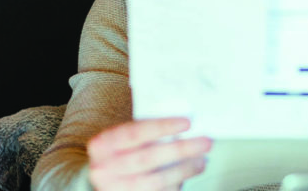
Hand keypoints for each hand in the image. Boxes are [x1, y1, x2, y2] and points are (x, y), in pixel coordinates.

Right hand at [87, 117, 211, 190]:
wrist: (102, 178)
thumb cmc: (121, 152)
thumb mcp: (124, 138)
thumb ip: (146, 130)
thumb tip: (185, 123)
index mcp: (102, 145)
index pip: (135, 133)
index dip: (162, 127)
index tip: (188, 123)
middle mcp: (104, 169)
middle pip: (148, 158)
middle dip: (180, 150)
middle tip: (205, 143)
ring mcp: (115, 188)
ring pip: (155, 182)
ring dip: (184, 170)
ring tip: (201, 161)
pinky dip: (176, 186)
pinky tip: (188, 176)